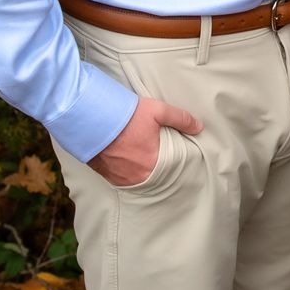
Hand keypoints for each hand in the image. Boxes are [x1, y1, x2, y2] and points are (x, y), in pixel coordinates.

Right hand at [88, 96, 202, 187]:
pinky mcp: (105, 174)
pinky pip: (120, 177)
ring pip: (136, 178)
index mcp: (152, 164)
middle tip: (156, 155)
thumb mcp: (158, 111)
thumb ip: (181, 119)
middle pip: (152, 175)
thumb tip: (199, 127)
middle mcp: (136, 176)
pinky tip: (127, 160)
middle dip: (156, 166)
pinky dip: (125, 171)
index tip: (172, 154)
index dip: (172, 161)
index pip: (169, 168)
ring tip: (141, 157)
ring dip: (140, 170)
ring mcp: (118, 177)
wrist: (91, 118)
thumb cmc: (126, 115)